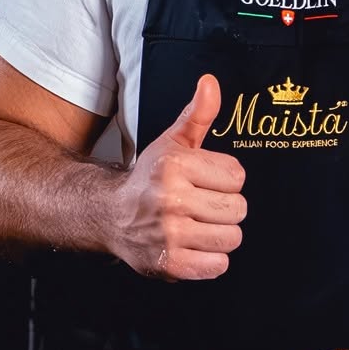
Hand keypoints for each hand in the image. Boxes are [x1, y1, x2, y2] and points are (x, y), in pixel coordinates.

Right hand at [104, 73, 245, 280]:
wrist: (110, 215)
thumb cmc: (149, 179)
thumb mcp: (172, 143)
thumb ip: (197, 114)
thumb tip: (210, 83)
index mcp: (175, 165)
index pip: (237, 176)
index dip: (225, 180)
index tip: (204, 182)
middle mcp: (171, 199)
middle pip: (238, 209)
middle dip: (224, 208)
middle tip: (201, 206)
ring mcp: (170, 234)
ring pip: (232, 238)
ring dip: (220, 235)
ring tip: (198, 226)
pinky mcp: (170, 264)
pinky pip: (218, 266)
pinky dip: (211, 260)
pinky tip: (194, 246)